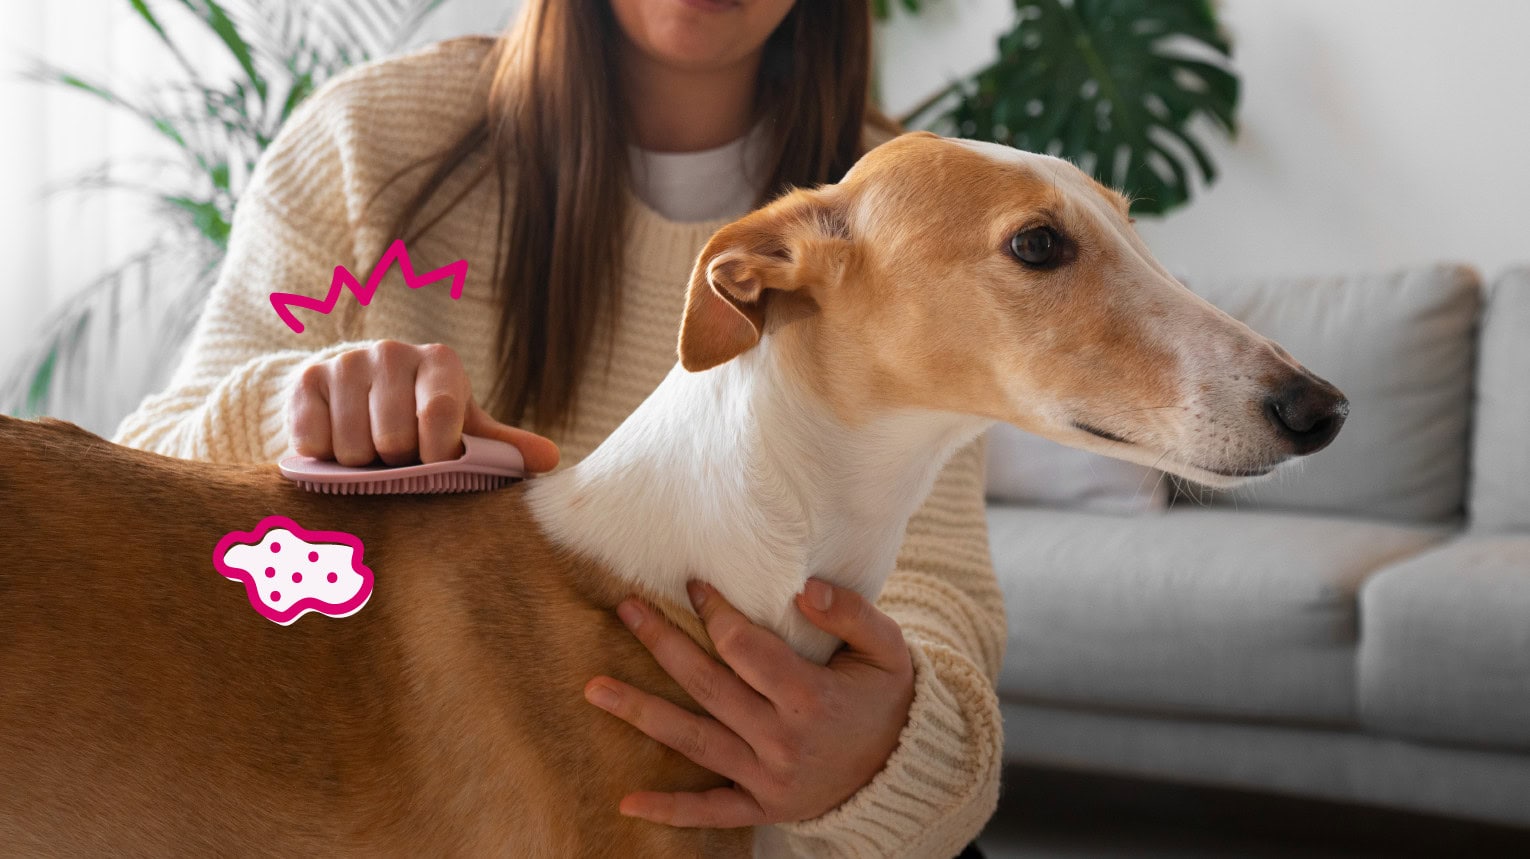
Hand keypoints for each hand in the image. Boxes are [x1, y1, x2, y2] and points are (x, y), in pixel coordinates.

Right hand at [288, 340, 559, 468]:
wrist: (358, 397)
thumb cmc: (423, 420)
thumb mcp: (465, 430)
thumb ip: (503, 448)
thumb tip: (551, 460)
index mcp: (442, 362)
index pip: (439, 416)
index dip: (435, 454)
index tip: (435, 462)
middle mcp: (394, 351)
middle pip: (393, 441)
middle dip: (397, 463)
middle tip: (399, 456)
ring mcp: (346, 361)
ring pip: (352, 448)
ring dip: (360, 466)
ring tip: (371, 452)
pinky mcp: (306, 380)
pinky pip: (314, 443)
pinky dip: (324, 459)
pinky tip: (337, 444)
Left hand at [582, 578, 914, 827]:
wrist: (906, 769)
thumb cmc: (889, 697)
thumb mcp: (888, 648)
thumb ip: (851, 613)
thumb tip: (804, 589)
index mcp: (810, 698)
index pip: (745, 648)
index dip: (716, 612)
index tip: (693, 585)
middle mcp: (782, 740)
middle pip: (707, 686)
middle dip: (662, 645)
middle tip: (626, 610)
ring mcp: (769, 778)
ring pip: (694, 740)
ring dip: (641, 713)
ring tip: (595, 689)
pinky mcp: (764, 806)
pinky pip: (711, 812)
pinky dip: (670, 811)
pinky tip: (628, 802)